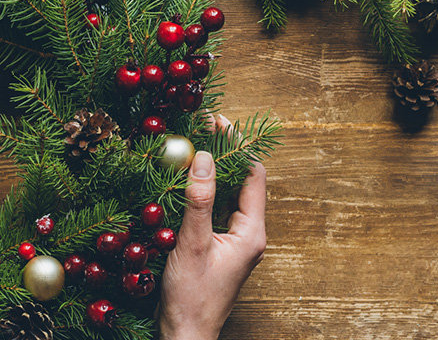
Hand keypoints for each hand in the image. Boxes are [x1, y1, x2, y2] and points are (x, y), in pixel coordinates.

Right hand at [158, 114, 266, 339]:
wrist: (185, 334)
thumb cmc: (191, 296)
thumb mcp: (192, 244)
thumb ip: (199, 200)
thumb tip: (205, 157)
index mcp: (252, 232)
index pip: (252, 175)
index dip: (237, 144)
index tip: (217, 120)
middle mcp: (248, 234)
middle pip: (242, 181)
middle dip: (224, 151)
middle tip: (202, 125)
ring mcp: (234, 241)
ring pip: (228, 194)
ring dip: (213, 169)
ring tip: (193, 143)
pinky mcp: (219, 247)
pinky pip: (216, 209)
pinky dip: (203, 189)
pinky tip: (184, 179)